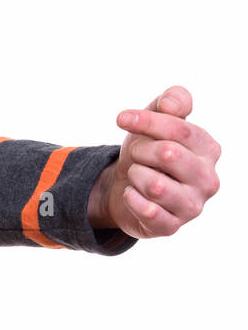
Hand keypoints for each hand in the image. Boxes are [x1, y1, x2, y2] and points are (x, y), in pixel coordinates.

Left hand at [87, 86, 220, 239]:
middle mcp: (208, 179)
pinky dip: (131, 198)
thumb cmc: (146, 150)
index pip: (180, 129)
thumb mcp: (155, 119)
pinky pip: (148, 212)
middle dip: (140, 149)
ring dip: (135, 175)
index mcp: (208, 149)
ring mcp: (193, 206)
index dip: (146, 121)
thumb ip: (170, 102)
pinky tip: (132, 194)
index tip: (121, 119)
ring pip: (156, 185)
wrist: (125, 186)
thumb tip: (173, 104)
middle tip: (136, 154)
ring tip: (137, 175)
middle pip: (169, 153)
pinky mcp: (172, 227)